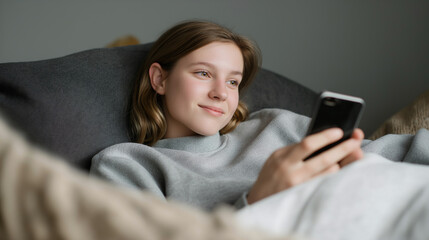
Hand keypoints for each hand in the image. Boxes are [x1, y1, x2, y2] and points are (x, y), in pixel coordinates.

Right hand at [247, 128, 363, 203]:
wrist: (259, 201)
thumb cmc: (270, 177)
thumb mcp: (276, 158)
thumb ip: (295, 151)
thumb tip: (320, 142)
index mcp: (283, 158)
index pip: (307, 144)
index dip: (325, 137)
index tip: (339, 131)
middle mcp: (291, 172)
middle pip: (323, 158)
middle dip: (343, 148)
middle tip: (356, 141)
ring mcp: (299, 186)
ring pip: (328, 173)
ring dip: (341, 163)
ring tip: (349, 156)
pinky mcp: (304, 196)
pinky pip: (325, 183)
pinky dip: (334, 175)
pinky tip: (340, 169)